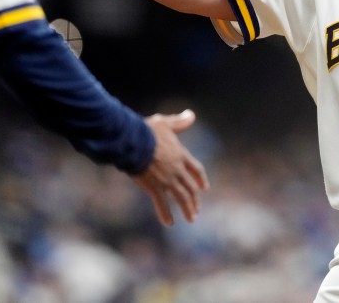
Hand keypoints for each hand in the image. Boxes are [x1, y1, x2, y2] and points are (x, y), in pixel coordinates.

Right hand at [131, 109, 209, 226]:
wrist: (133, 143)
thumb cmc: (147, 131)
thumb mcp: (165, 123)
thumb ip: (179, 122)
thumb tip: (191, 115)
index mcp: (181, 155)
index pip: (196, 169)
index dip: (200, 178)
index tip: (205, 188)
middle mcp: (177, 169)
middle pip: (190, 187)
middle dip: (194, 199)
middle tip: (196, 209)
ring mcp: (167, 180)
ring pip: (181, 197)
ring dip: (187, 209)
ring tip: (191, 219)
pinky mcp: (154, 187)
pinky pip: (161, 204)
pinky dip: (165, 214)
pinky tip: (169, 223)